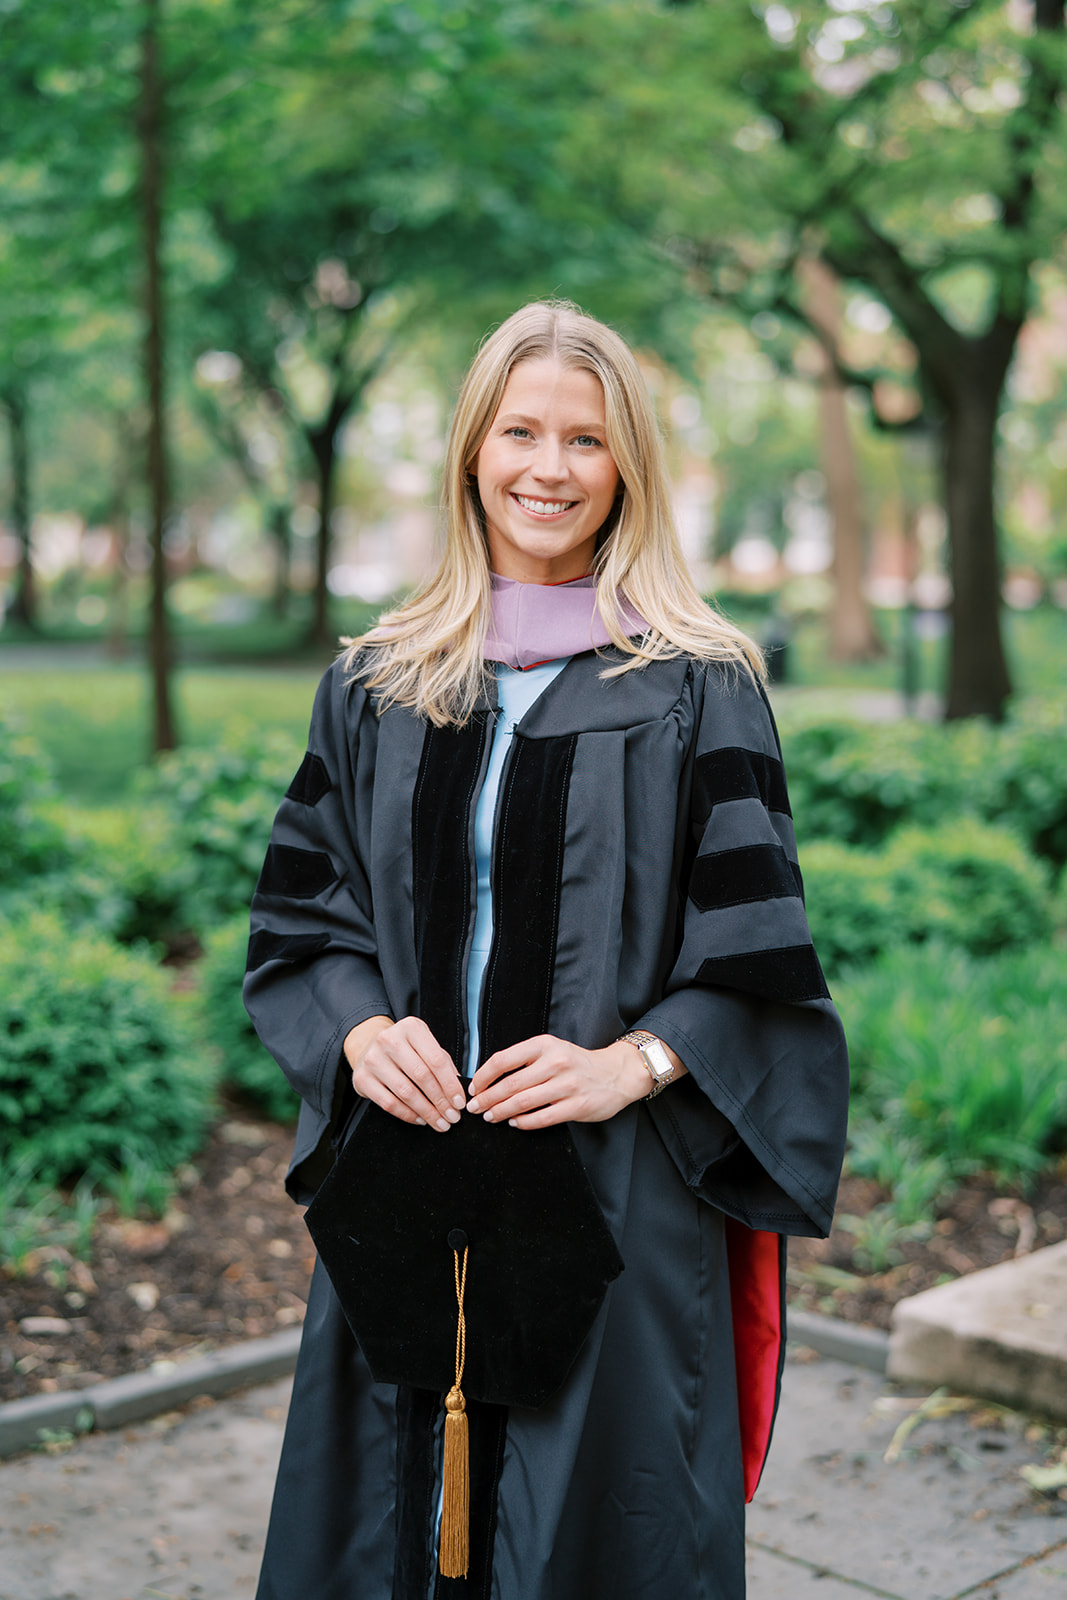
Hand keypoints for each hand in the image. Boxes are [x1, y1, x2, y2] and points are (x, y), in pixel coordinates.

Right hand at [344, 1015, 465, 1131]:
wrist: (368, 1046)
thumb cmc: (404, 1049)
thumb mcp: (425, 1046)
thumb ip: (443, 1064)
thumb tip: (459, 1092)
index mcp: (411, 1028)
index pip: (436, 1060)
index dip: (451, 1085)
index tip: (460, 1102)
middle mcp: (389, 1040)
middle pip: (422, 1076)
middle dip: (441, 1101)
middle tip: (452, 1117)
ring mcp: (373, 1059)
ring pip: (406, 1092)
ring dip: (427, 1112)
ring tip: (439, 1122)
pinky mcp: (362, 1078)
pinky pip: (389, 1103)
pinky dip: (407, 1115)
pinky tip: (420, 1119)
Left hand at [466, 1034, 674, 1129]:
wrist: (616, 1073)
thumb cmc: (577, 1063)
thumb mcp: (552, 1050)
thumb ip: (525, 1060)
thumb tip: (489, 1078)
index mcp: (544, 1045)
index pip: (503, 1059)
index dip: (483, 1077)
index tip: (474, 1088)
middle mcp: (555, 1062)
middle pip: (510, 1084)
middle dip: (487, 1099)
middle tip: (475, 1108)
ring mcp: (567, 1085)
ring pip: (523, 1102)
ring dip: (501, 1112)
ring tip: (491, 1116)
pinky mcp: (577, 1106)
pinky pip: (542, 1118)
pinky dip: (523, 1123)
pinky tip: (514, 1123)